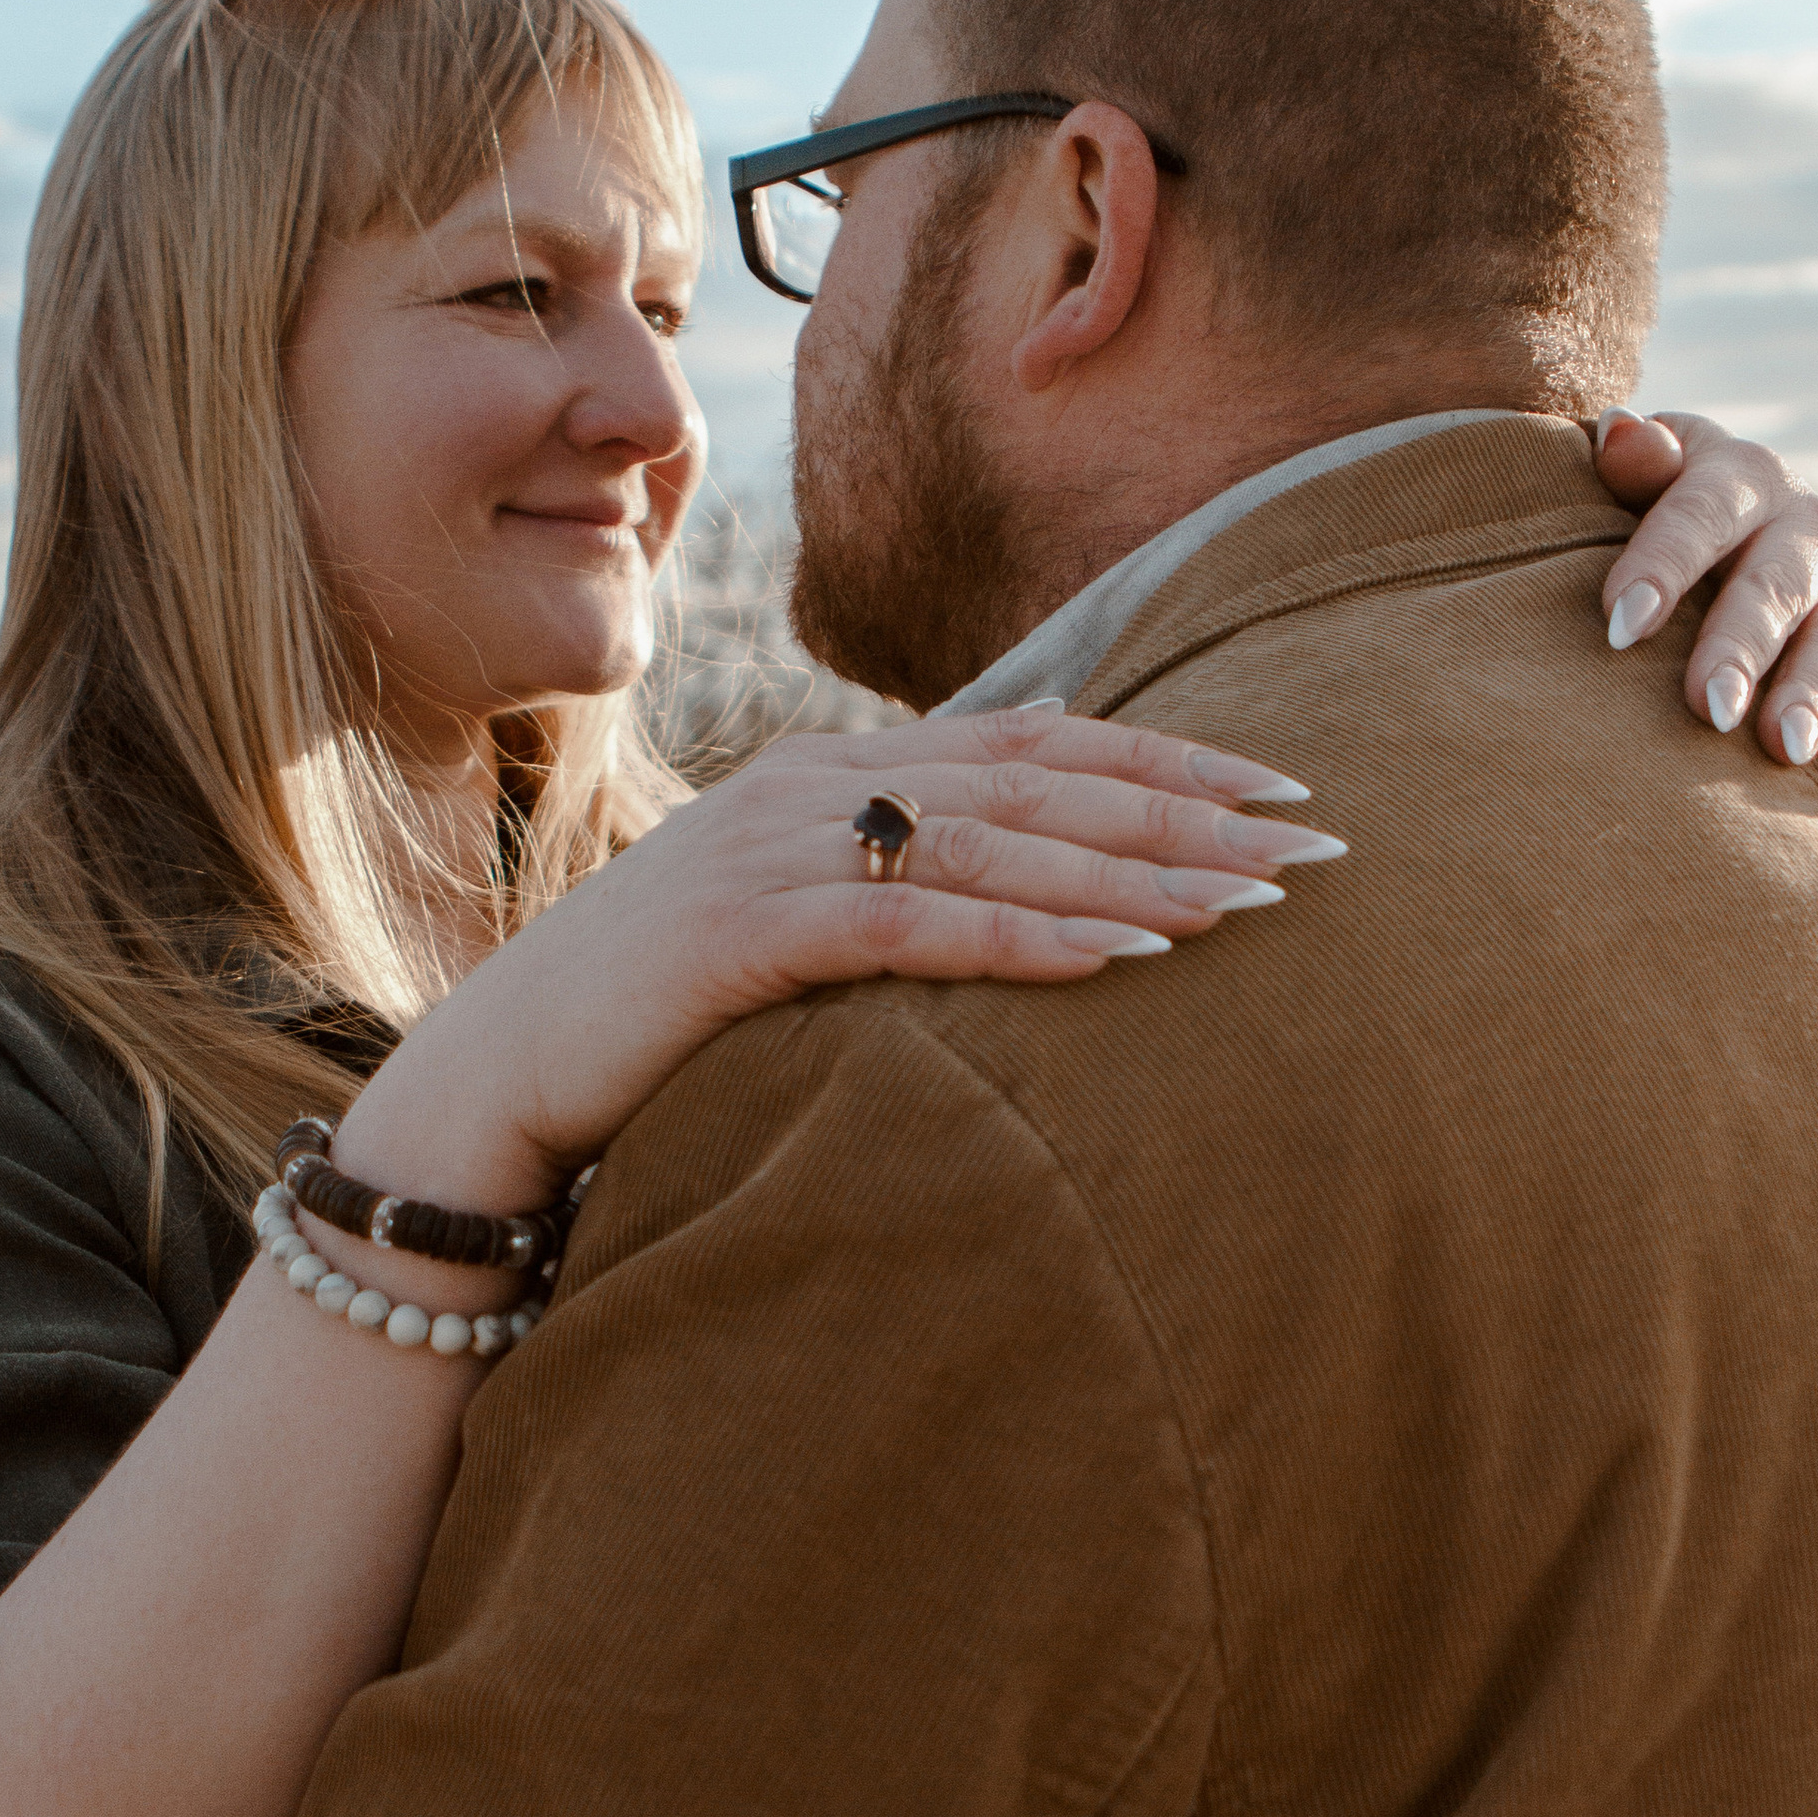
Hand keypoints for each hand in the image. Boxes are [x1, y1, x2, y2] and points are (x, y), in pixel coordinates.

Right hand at [343, 706, 1343, 1205]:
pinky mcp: (740, 931)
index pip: (1033, 741)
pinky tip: (1121, 958)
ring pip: (992, 847)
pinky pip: (911, 924)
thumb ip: (890, 880)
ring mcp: (771, 851)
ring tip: (1251, 905)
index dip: (1166, 759)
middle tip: (1317, 847)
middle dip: (1187, 812)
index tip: (1287, 791)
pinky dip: (1025, 937)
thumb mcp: (788, 924)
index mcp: (831, 769)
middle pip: (1038, 782)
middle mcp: (809, 785)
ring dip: (1134, 874)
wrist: (500, 1076)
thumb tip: (1028, 882)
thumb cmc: (658, 1016)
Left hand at [1593, 409, 1817, 803]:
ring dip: (1814, 695)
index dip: (1660, 566)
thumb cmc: (1656, 511)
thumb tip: (1623, 431)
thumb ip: (1633, 465)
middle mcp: (1807, 529)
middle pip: (1775, 587)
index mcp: (1741, 477)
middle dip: (1742, 648)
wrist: (1730, 525)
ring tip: (1783, 748)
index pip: (1700, 515)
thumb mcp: (1643, 476)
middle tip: (1708, 707)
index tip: (1616, 627)